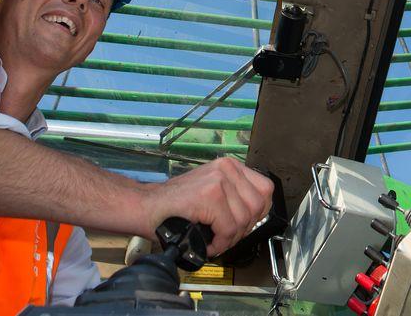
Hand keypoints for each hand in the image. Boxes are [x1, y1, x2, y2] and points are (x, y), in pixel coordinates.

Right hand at [140, 156, 274, 255]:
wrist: (145, 206)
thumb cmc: (175, 205)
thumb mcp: (211, 190)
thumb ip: (234, 196)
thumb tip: (256, 216)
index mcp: (230, 166)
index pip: (265, 190)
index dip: (257, 213)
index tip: (242, 225)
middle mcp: (227, 168)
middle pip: (258, 206)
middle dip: (244, 229)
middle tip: (226, 237)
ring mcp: (219, 180)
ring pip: (244, 220)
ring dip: (230, 238)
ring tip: (215, 240)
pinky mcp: (210, 195)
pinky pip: (229, 228)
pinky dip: (220, 243)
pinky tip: (208, 243)